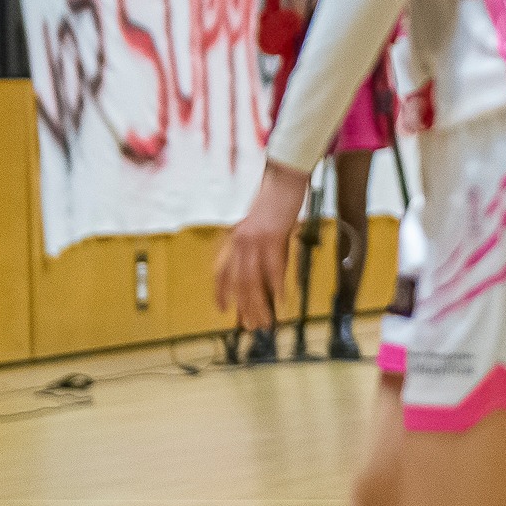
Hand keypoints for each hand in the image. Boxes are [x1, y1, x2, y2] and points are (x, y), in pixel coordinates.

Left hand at [214, 162, 309, 329]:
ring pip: (252, 280)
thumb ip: (259, 250)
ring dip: (259, 305)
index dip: (221, 292)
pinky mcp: (272, 237)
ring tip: (265, 322)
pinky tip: (281, 302)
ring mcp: (254, 240)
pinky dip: (277, 288)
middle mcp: (239, 241)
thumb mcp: (262, 228)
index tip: (223, 310)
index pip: (222, 272)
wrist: (284, 178)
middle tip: (251, 327)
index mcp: (235, 239)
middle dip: (245, 308)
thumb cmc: (276, 201)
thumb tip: (262, 276)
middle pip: (238, 283)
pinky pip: (273, 269)